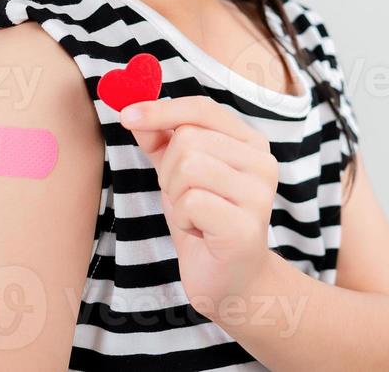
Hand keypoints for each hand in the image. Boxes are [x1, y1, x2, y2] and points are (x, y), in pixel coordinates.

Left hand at [120, 95, 279, 313]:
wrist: (228, 279)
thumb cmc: (205, 222)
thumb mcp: (178, 174)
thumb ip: (161, 140)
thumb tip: (135, 112)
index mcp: (250, 142)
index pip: (202, 108)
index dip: (161, 109)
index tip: (126, 116)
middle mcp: (262, 162)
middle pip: (188, 139)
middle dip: (169, 171)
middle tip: (185, 198)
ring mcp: (258, 194)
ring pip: (188, 166)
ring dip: (176, 196)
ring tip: (194, 215)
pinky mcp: (245, 225)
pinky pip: (192, 202)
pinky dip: (184, 219)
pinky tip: (200, 233)